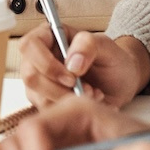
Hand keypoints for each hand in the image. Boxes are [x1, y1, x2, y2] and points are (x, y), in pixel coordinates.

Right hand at [18, 26, 149, 107]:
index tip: (72, 77)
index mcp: (48, 37)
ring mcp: (40, 81)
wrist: (120, 82)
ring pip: (38, 97)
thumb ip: (88, 45)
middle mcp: (38, 59)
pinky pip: (49, 111)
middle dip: (59, 88)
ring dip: (68, 100)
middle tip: (86, 89)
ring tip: (93, 94)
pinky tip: (89, 102)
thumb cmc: (111, 59)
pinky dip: (71, 111)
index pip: (29, 45)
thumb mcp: (106, 46)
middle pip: (30, 76)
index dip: (46, 63)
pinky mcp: (45, 101)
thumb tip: (71, 64)